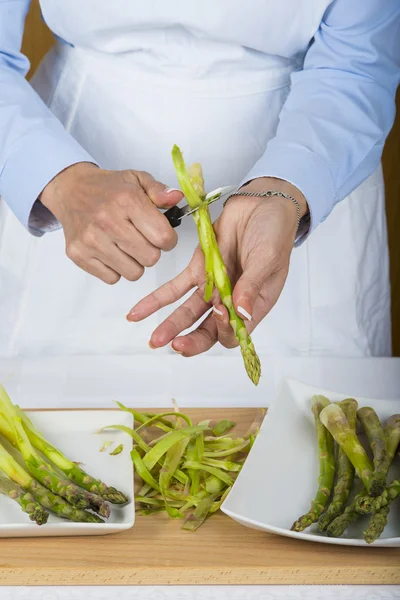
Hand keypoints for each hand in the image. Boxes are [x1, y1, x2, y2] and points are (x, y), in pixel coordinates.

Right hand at [40, 163, 182, 283]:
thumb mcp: (137, 179)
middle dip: (152, 251)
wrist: (70, 189)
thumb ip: (160, 190)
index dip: (168, 240)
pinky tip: (112, 251)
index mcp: (127, 201)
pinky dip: (116, 269)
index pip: (163, 238)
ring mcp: (91, 240)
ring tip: (127, 245)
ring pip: (133, 273)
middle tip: (142, 239)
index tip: (161, 234)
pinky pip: (112, 278)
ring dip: (135, 262)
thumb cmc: (108, 188)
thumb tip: (177, 198)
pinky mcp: (78, 254)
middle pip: (150, 258)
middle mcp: (108, 221)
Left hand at [127, 177, 307, 354]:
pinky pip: (173, 289)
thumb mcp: (267, 259)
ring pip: (187, 314)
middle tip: (175, 346)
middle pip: (208, 330)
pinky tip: (138, 313)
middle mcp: (230, 301)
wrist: (260, 204)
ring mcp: (211, 287)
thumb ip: (252, 286)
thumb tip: (242, 313)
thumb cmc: (274, 233)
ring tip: (155, 340)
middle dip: (191, 341)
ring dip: (171, 327)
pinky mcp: (196, 270)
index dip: (225, 329)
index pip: (235, 332)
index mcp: (254, 305)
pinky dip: (156, 300)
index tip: (220, 313)